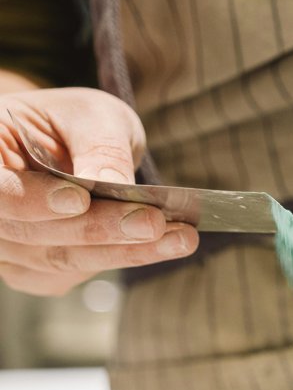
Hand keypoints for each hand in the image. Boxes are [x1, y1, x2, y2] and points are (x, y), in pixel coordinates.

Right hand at [0, 86, 197, 294]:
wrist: (68, 149)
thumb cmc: (72, 125)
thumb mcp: (91, 115)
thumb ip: (98, 146)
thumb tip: (112, 184)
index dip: (33, 199)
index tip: (80, 198)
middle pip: (33, 232)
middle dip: (99, 229)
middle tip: (155, 222)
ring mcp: (7, 245)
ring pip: (60, 259)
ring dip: (123, 252)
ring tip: (179, 237)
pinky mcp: (34, 271)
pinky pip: (73, 274)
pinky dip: (121, 259)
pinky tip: (160, 247)